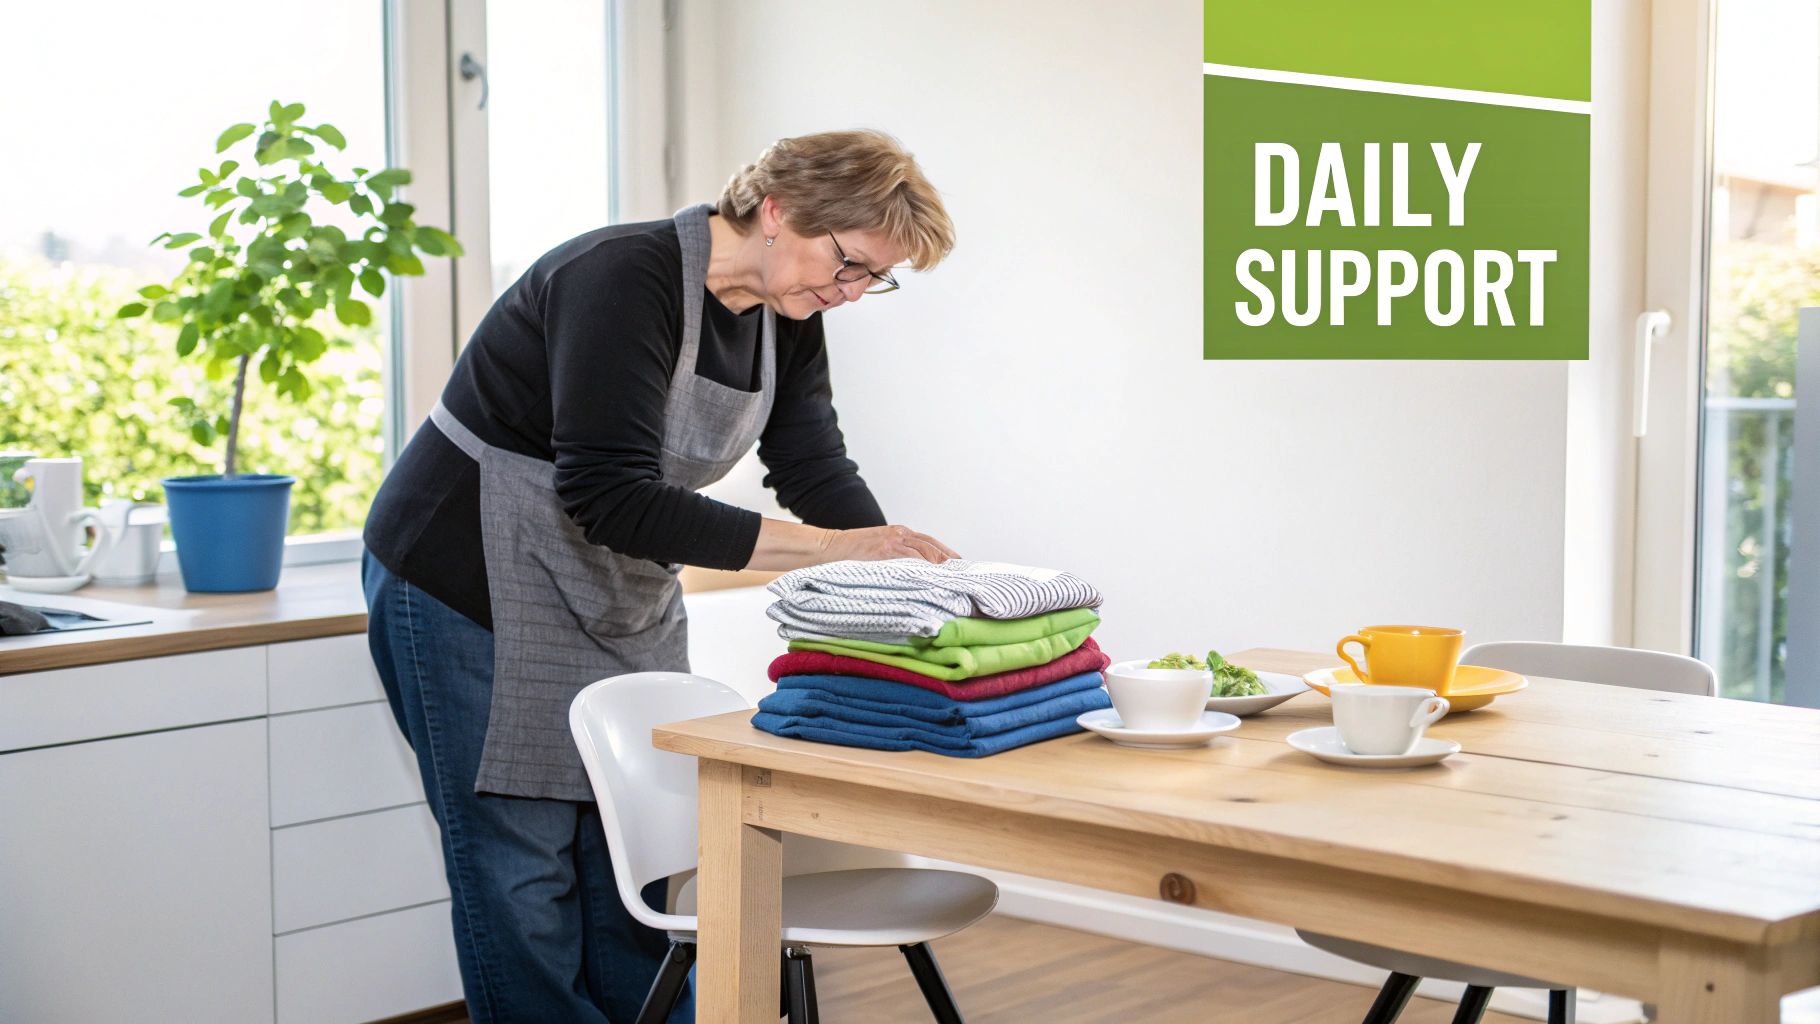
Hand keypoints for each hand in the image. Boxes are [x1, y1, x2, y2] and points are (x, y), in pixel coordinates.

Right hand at [818, 524, 960, 563]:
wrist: (827, 548)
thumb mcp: (877, 551)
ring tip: (955, 578)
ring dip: (942, 565)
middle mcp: (900, 535)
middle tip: (964, 575)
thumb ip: (897, 558)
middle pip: (933, 546)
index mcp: (899, 534)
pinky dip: (925, 567)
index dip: (947, 555)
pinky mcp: (885, 551)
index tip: (959, 568)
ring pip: (926, 551)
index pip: (931, 543)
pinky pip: (911, 559)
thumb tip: (915, 577)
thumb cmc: (850, 554)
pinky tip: (935, 577)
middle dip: (950, 561)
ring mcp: (893, 542)